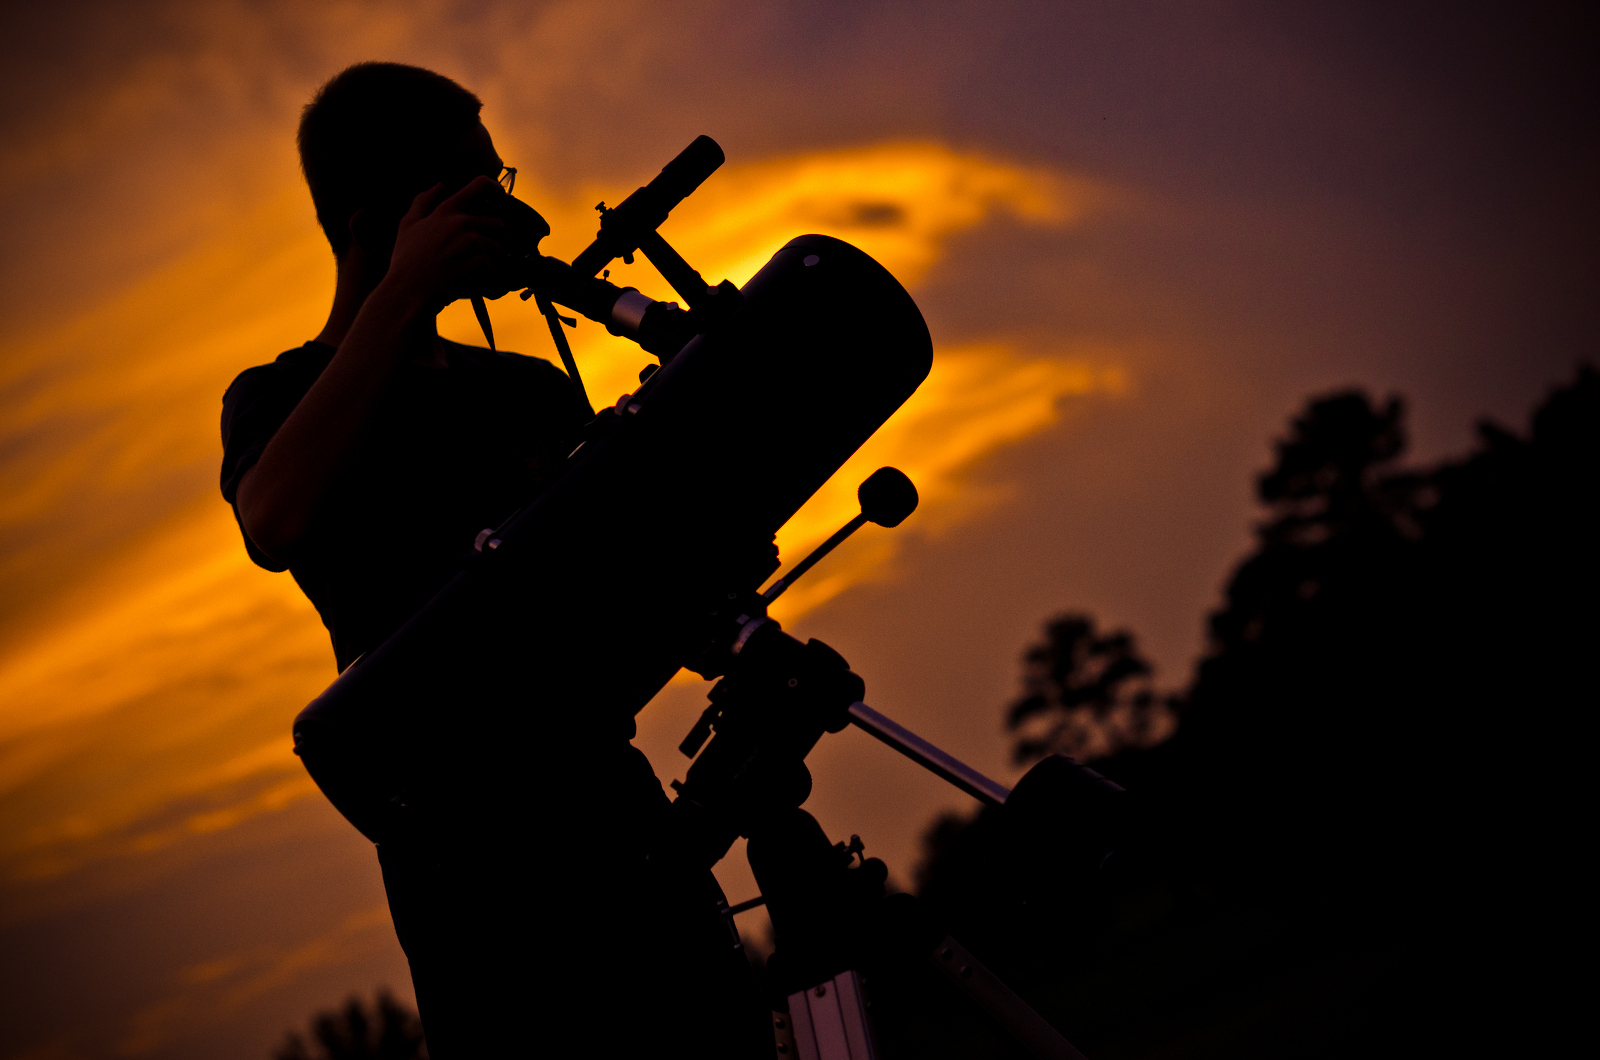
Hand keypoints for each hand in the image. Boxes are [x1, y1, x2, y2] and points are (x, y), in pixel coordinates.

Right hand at [381, 176, 512, 312]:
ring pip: (497, 246)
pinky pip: (491, 265)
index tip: (500, 195)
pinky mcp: (475, 263)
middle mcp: (461, 223)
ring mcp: (470, 243)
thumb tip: (441, 185)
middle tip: (476, 250)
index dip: (495, 187)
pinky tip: (467, 277)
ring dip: (488, 257)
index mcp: (447, 210)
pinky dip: (483, 273)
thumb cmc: (406, 259)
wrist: (407, 291)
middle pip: (497, 223)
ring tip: (468, 266)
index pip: (480, 185)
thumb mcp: (408, 224)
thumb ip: (423, 201)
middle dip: (492, 236)